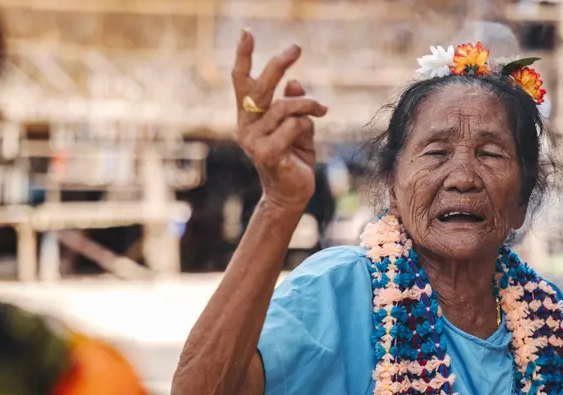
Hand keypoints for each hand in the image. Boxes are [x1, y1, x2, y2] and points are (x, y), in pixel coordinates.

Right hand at [232, 31, 327, 210]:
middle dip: (278, 65)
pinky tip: (307, 138)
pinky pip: (293, 125)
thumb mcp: (298, 128)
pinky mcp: (266, 152)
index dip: (244, 57)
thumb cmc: (294, 159)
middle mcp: (246, 126)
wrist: (292, 195)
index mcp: (249, 117)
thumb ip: (295, 106)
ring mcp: (253, 140)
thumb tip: (294, 83)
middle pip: (260, 88)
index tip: (247, 32)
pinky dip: (306, 126)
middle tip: (296, 48)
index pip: (241, 81)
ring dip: (308, 105)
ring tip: (321, 109)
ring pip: (285, 106)